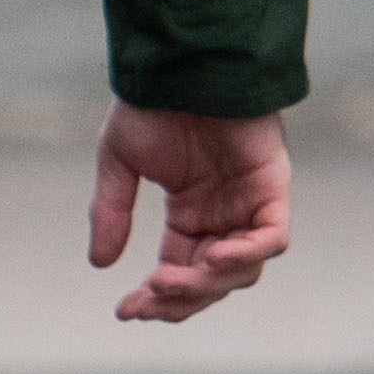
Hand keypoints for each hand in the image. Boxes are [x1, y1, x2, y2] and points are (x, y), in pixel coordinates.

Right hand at [86, 106, 291, 323]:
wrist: (182, 63)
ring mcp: (250, 203)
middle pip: (212, 281)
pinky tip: (213, 257)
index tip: (124, 310)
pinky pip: (273, 237)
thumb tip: (99, 264)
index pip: (180, 272)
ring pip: (243, 269)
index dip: (156, 299)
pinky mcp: (273, 186)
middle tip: (147, 299)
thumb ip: (111, 211)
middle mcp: (223, 215)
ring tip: (169, 278)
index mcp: (191, 214)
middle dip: (179, 299)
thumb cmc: (153, 104)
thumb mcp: (119, 162)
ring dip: (208, 283)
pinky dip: (247, 255)